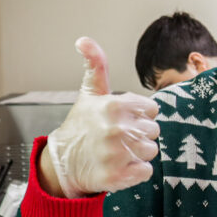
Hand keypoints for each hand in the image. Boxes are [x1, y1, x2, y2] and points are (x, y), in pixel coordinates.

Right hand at [44, 37, 159, 197]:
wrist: (63, 162)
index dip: (139, 115)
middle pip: (153, 130)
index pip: (152, 110)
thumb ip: (95, 64)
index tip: (122, 119)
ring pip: (151, 151)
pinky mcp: (118, 177)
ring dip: (138, 153)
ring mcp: (117, 154)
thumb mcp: (89, 92)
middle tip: (118, 136)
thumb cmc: (81, 125)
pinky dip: (135, 171)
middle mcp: (117, 129)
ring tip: (117, 150)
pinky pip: (146, 171)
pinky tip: (119, 165)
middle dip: (139, 133)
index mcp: (114, 105)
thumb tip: (83, 39)